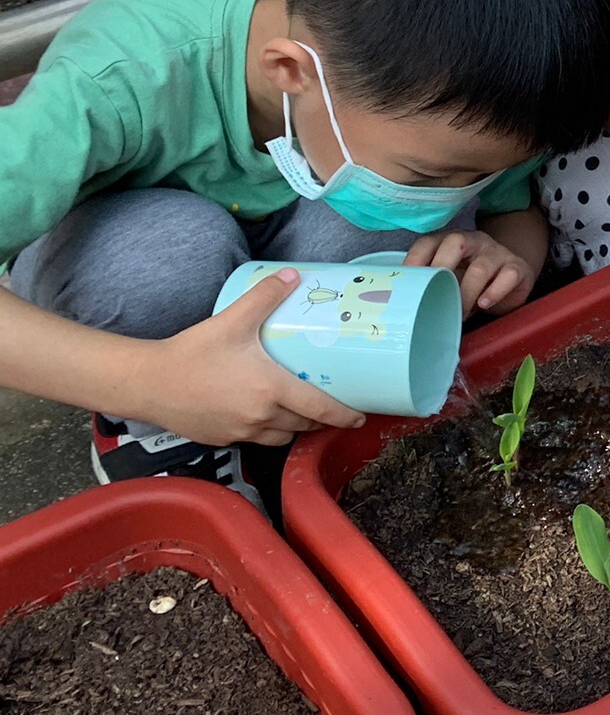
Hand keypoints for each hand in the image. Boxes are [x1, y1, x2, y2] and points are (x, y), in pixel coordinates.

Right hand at [138, 270, 366, 445]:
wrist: (146, 383)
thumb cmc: (190, 353)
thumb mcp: (231, 320)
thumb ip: (264, 297)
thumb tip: (293, 275)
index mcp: (271, 390)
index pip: (319, 409)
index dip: (343, 415)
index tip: (360, 416)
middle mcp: (261, 417)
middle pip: (303, 425)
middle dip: (320, 419)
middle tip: (331, 407)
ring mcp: (240, 432)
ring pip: (281, 436)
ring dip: (294, 427)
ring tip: (300, 410)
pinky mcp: (222, 439)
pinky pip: (254, 439)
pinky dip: (265, 430)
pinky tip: (262, 413)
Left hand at [403, 228, 533, 315]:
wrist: (511, 278)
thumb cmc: (471, 282)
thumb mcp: (450, 278)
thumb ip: (432, 283)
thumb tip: (403, 304)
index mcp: (449, 241)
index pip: (428, 242)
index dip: (414, 260)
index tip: (405, 283)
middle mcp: (473, 241)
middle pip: (456, 242)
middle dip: (441, 268)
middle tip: (434, 294)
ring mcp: (496, 252)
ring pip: (480, 267)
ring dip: (467, 294)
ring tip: (460, 314)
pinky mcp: (517, 267)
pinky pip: (508, 276)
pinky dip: (494, 293)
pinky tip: (484, 304)